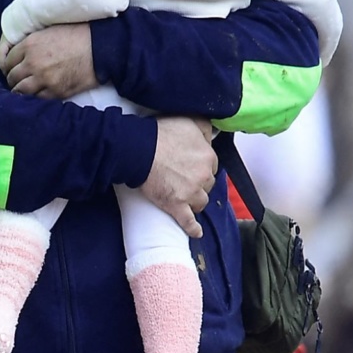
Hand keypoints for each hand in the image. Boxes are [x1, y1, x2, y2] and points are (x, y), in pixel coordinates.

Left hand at [0, 25, 96, 97]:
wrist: (100, 47)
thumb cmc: (78, 34)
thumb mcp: (49, 30)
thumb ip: (32, 42)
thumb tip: (19, 51)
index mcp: (30, 44)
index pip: (7, 60)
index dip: (8, 64)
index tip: (12, 66)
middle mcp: (33, 63)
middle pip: (11, 77)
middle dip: (13, 78)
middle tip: (18, 79)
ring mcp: (44, 79)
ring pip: (20, 91)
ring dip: (21, 90)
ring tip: (25, 88)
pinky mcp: (56, 92)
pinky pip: (37, 99)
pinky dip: (35, 97)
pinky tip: (38, 93)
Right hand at [138, 116, 217, 236]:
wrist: (140, 150)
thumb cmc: (161, 134)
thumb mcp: (188, 121)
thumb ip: (204, 126)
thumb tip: (211, 132)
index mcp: (207, 157)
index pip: (212, 166)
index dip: (202, 167)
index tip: (193, 166)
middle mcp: (203, 176)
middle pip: (207, 185)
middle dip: (199, 184)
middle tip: (186, 180)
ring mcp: (191, 193)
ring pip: (200, 202)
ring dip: (195, 201)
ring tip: (186, 199)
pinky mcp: (176, 206)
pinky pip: (188, 222)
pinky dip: (193, 228)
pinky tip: (196, 232)